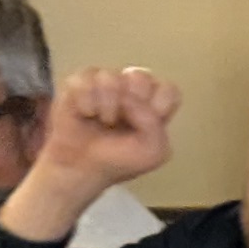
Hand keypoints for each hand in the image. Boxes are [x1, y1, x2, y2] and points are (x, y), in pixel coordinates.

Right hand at [33, 66, 179, 195]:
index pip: (168, 90)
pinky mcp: (80, 82)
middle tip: (120, 123)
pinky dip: (85, 103)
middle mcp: (132, 87)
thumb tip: (129, 99)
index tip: (145, 129)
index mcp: (155, 102)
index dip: (157, 109)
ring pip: (110, 78)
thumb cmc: (118, 160)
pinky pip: (84, 81)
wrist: (81, 170)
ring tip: (102, 122)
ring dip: (106, 108)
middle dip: (131, 105)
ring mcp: (106, 82)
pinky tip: (85, 115)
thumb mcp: (151, 153)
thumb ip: (154, 125)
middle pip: (140, 77)